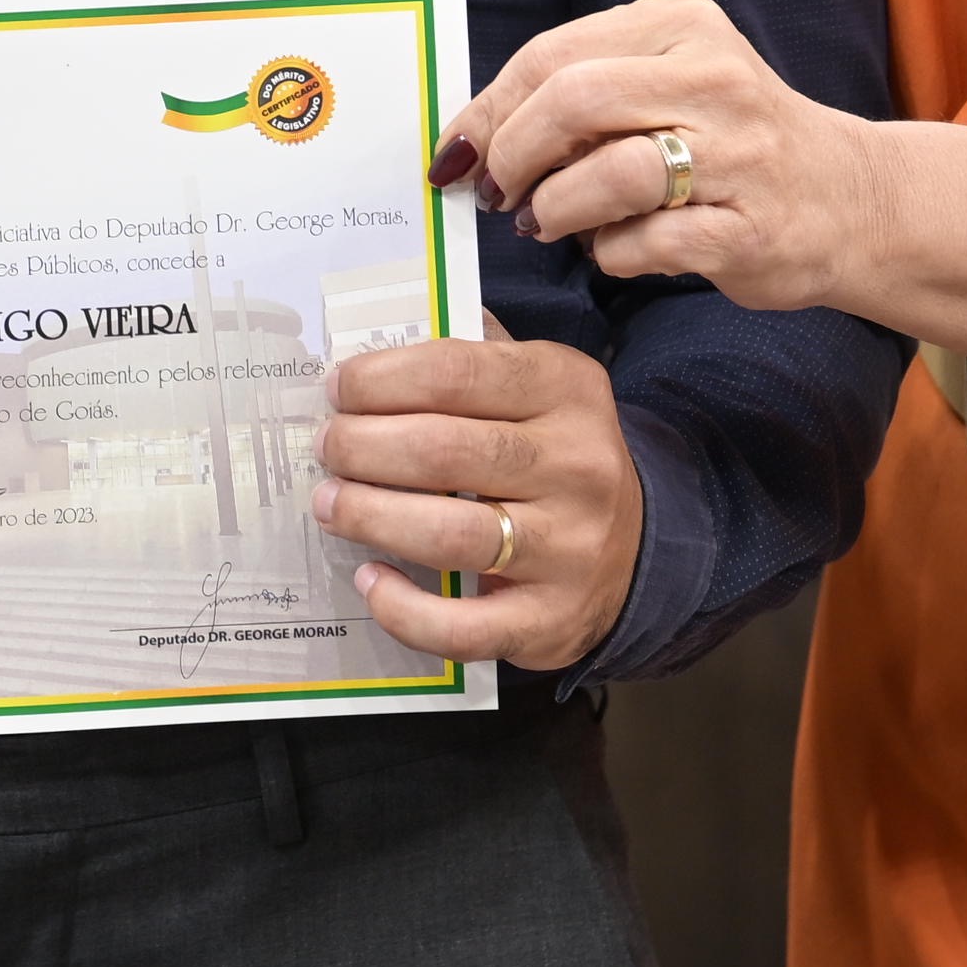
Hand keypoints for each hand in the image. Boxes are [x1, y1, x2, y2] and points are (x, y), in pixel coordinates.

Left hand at [307, 323, 641, 673]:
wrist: (638, 551)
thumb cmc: (551, 454)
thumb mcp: (535, 385)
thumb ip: (470, 358)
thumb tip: (374, 340)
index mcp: (565, 389)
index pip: (456, 370)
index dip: (381, 379)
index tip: (338, 390)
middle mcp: (577, 466)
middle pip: (443, 451)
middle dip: (362, 447)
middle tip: (327, 448)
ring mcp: (569, 550)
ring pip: (449, 534)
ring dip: (369, 516)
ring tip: (329, 505)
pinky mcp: (552, 621)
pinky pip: (463, 627)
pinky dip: (402, 608)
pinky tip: (371, 580)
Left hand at [431, 0, 872, 309]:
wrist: (851, 199)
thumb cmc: (731, 140)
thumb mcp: (666, 81)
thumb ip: (581, 92)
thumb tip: (475, 135)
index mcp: (683, 25)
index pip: (554, 54)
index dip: (490, 108)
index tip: (459, 149)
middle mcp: (716, 79)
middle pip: (574, 99)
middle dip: (513, 154)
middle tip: (497, 192)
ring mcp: (741, 156)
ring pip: (610, 172)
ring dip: (556, 209)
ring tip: (549, 224)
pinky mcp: (751, 231)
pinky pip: (647, 243)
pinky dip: (610, 254)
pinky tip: (614, 249)